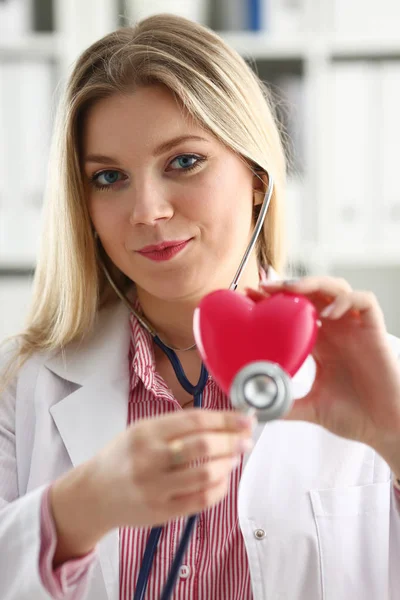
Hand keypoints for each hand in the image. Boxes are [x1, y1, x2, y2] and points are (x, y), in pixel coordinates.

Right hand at [90, 409, 253, 529]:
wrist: (94, 494)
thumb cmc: (122, 458)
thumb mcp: (141, 431)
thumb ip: (177, 426)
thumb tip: (222, 422)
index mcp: (145, 432)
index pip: (195, 420)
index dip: (226, 419)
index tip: (245, 420)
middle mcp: (149, 459)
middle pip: (204, 445)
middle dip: (233, 441)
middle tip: (246, 441)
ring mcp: (155, 488)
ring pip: (206, 473)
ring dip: (229, 464)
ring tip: (234, 458)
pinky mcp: (161, 512)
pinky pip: (201, 500)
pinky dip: (220, 488)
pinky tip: (223, 479)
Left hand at [246, 276, 399, 455]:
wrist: (385, 428)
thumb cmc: (354, 416)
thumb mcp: (311, 408)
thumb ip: (284, 406)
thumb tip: (256, 409)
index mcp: (320, 343)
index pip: (294, 311)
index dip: (273, 301)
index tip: (249, 297)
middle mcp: (337, 330)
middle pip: (312, 292)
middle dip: (288, 286)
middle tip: (265, 288)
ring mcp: (356, 328)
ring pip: (336, 288)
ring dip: (314, 284)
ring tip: (293, 290)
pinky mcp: (375, 331)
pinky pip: (364, 301)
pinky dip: (346, 300)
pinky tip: (328, 314)